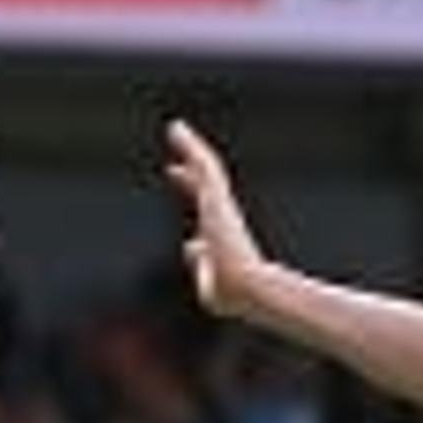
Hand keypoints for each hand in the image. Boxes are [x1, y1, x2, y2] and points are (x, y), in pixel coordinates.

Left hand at [164, 118, 269, 320]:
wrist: (247, 287)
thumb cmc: (230, 293)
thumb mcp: (208, 281)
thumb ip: (200, 262)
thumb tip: (190, 245)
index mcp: (221, 235)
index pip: (205, 208)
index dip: (190, 191)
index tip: (174, 176)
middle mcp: (223, 216)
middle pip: (206, 186)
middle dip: (190, 172)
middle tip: (174, 161)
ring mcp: (220, 205)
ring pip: (206, 167)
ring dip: (190, 147)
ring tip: (175, 129)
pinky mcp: (217, 197)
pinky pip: (204, 164)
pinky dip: (190, 146)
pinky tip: (176, 130)